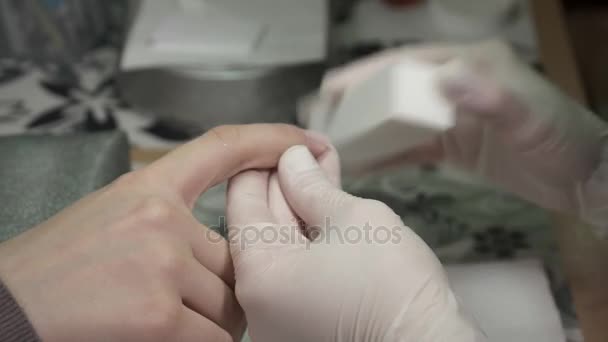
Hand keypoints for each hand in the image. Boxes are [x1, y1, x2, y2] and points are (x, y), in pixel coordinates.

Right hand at [0, 124, 327, 341]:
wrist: (8, 311)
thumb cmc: (58, 268)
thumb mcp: (111, 216)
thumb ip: (169, 217)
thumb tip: (226, 239)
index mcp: (146, 187)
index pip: (223, 148)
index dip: (271, 138)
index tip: (304, 142)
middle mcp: (160, 217)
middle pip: (237, 256)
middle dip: (223, 285)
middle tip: (184, 299)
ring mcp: (161, 265)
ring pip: (231, 302)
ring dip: (210, 321)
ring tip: (161, 320)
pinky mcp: (159, 317)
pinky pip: (216, 339)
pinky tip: (162, 338)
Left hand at [227, 145, 481, 341]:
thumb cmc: (391, 287)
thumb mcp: (352, 218)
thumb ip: (312, 186)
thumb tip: (292, 160)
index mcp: (258, 273)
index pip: (242, 198)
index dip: (264, 159)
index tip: (289, 140)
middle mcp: (258, 301)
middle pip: (262, 221)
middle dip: (289, 179)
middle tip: (313, 150)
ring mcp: (281, 315)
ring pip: (284, 243)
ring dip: (304, 203)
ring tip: (325, 168)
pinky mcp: (305, 320)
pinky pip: (299, 267)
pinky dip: (314, 236)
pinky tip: (331, 205)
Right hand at [322, 40, 607, 232]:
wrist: (580, 178)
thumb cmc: (560, 140)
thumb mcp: (529, 116)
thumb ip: (491, 96)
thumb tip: (445, 77)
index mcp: (471, 63)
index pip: (409, 63)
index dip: (369, 74)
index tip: (335, 88)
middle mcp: (454, 84)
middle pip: (396, 89)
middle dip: (359, 101)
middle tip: (322, 115)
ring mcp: (450, 115)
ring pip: (398, 118)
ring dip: (369, 129)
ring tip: (334, 141)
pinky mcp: (451, 142)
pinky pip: (411, 147)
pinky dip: (387, 155)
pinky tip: (364, 164)